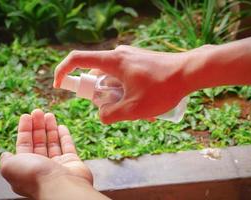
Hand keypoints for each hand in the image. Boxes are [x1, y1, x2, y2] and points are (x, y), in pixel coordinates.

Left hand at [0, 109, 95, 198]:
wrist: (61, 185)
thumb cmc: (35, 176)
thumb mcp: (10, 167)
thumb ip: (7, 160)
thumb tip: (5, 154)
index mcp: (25, 168)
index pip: (24, 145)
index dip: (24, 130)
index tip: (26, 115)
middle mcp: (41, 167)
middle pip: (38, 142)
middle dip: (37, 126)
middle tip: (38, 111)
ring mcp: (58, 164)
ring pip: (52, 142)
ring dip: (50, 128)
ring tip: (49, 114)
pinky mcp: (72, 162)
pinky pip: (67, 146)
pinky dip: (64, 136)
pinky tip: (61, 126)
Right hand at [54, 45, 192, 123]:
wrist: (191, 71)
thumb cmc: (164, 88)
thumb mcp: (134, 109)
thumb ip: (111, 115)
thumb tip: (101, 114)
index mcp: (113, 61)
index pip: (77, 59)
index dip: (63, 71)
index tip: (58, 85)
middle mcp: (119, 54)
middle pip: (96, 75)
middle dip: (101, 96)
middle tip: (118, 110)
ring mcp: (130, 57)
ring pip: (112, 79)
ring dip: (118, 96)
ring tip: (140, 110)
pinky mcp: (139, 61)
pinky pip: (124, 77)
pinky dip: (127, 91)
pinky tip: (146, 104)